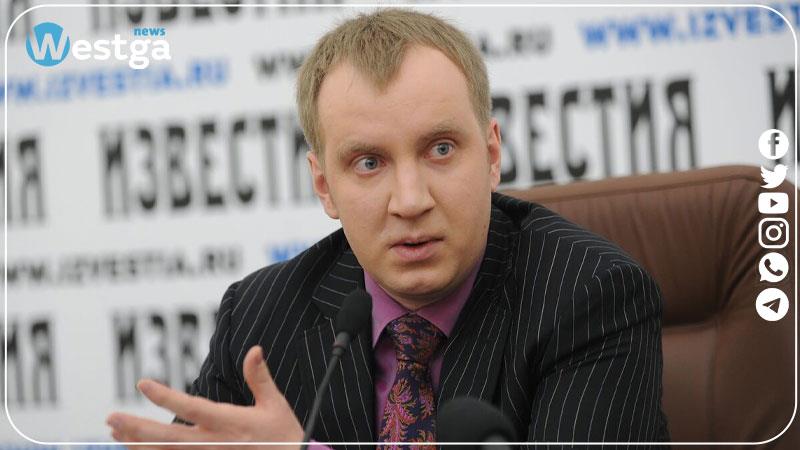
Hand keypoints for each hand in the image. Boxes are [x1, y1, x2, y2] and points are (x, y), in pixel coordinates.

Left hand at [106, 345, 302, 449]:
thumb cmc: (283, 435)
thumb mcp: (274, 404)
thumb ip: (259, 377)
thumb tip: (254, 350)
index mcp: (228, 422)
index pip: (190, 408)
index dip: (164, 397)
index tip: (142, 384)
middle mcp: (213, 443)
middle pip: (167, 437)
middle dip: (136, 427)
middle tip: (111, 418)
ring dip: (137, 444)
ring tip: (115, 433)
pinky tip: (136, 449)